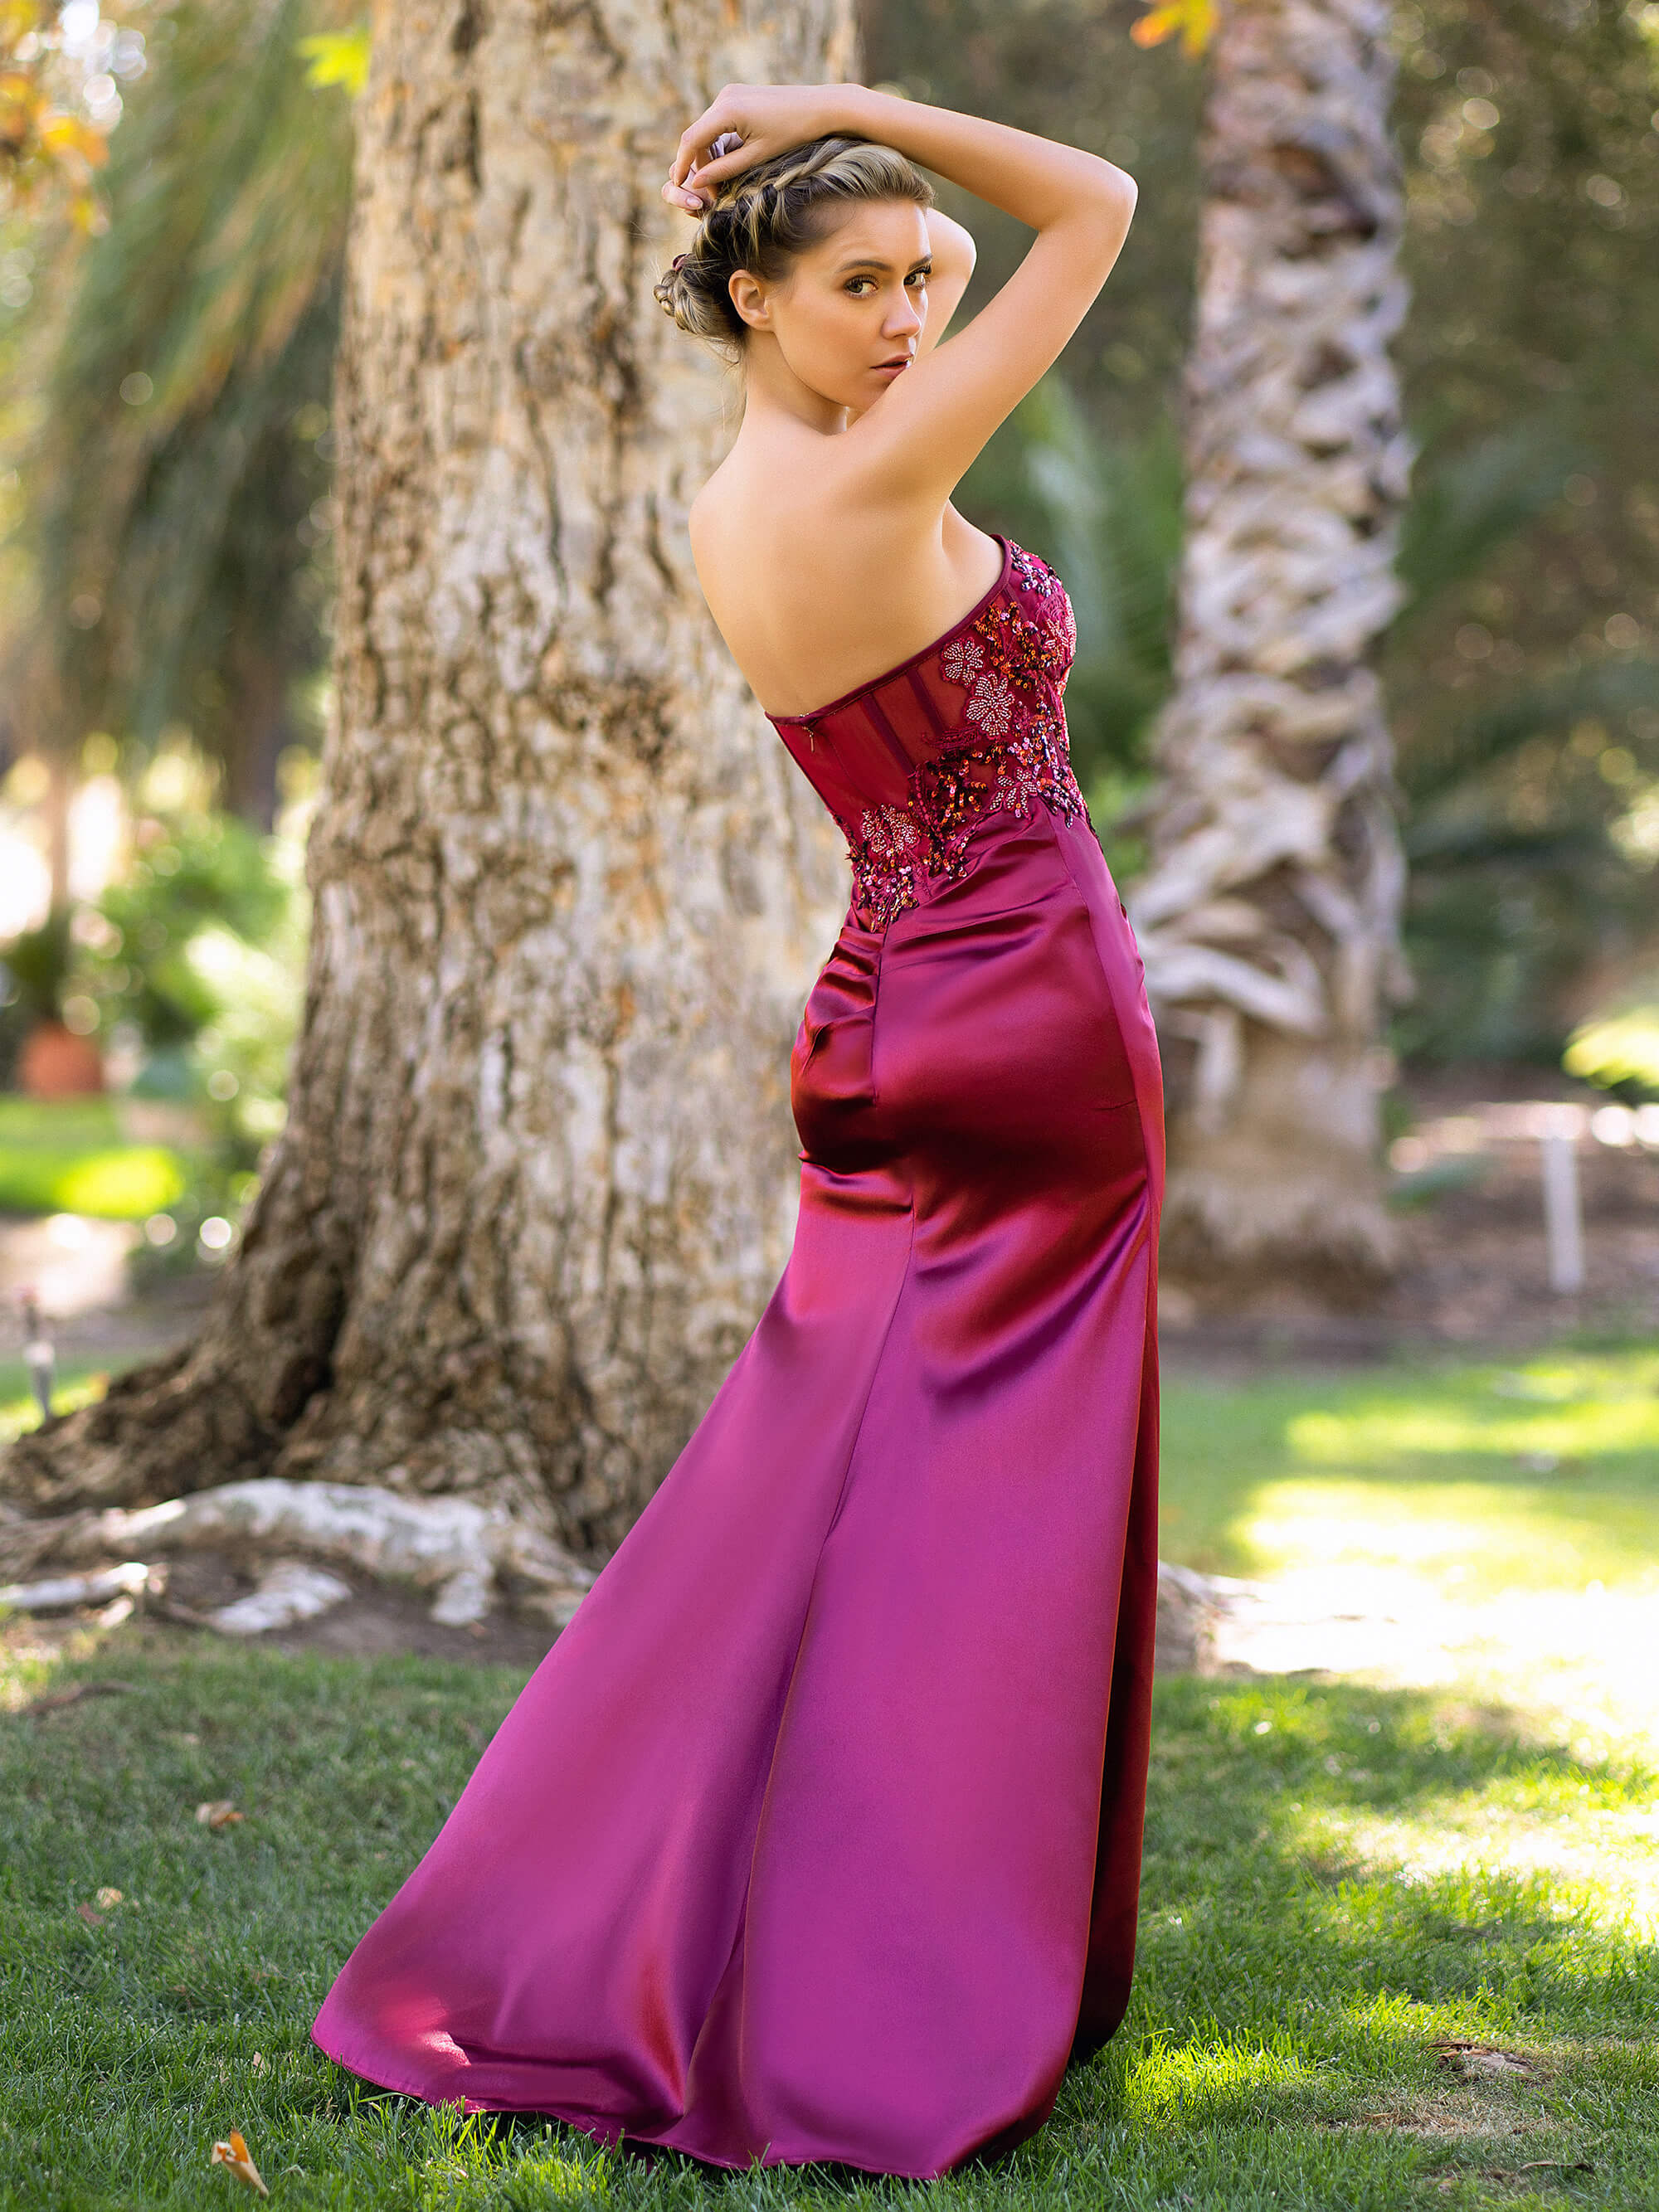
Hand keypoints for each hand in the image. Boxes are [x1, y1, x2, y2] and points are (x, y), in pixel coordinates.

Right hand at [662, 84, 851, 212]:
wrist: (820, 106)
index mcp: (727, 110)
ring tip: (723, 181)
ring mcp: (730, 94)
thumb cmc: (793, 133)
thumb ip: (724, 170)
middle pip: (697, 136)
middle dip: (699, 166)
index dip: (682, 166)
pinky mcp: (737, 96)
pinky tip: (730, 162)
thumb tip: (695, 184)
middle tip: (712, 193)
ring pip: (706, 131)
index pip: (691, 141)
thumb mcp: (757, 158)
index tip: (678, 187)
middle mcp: (724, 97)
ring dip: (709, 157)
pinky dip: (718, 144)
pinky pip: (718, 123)